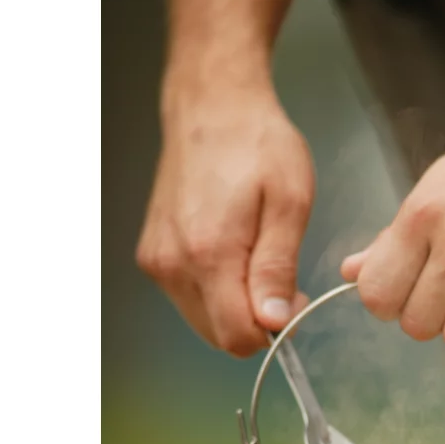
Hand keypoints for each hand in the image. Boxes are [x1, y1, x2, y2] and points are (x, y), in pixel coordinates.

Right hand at [137, 84, 314, 356]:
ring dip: (235, 307)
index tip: (292, 301)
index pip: (237, 337)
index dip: (273, 332)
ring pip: (203, 322)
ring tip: (256, 258)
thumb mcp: (289, 203)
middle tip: (280, 280)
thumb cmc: (257, 144)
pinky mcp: (152, 255)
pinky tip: (232, 253)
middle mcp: (173, 263)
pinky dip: (215, 291)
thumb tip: (274, 322)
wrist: (212, 106)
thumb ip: (278, 268)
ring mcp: (157, 260)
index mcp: (208, 253)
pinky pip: (189, 298)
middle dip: (255, 322)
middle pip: (218, 336)